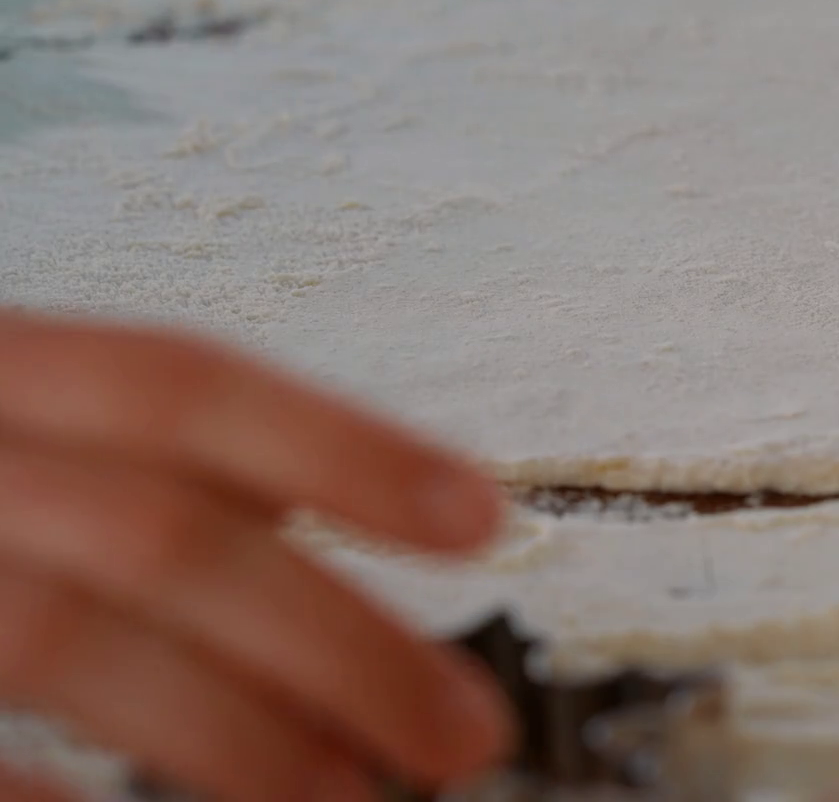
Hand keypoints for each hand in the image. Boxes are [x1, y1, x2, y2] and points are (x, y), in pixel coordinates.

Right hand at [0, 311, 513, 801]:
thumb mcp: (26, 419)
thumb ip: (153, 454)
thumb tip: (323, 499)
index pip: (180, 389)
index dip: (344, 451)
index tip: (481, 519)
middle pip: (163, 538)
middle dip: (337, 642)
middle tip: (460, 729)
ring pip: (68, 644)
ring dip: (237, 734)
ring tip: (350, 791)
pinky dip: (52, 794)